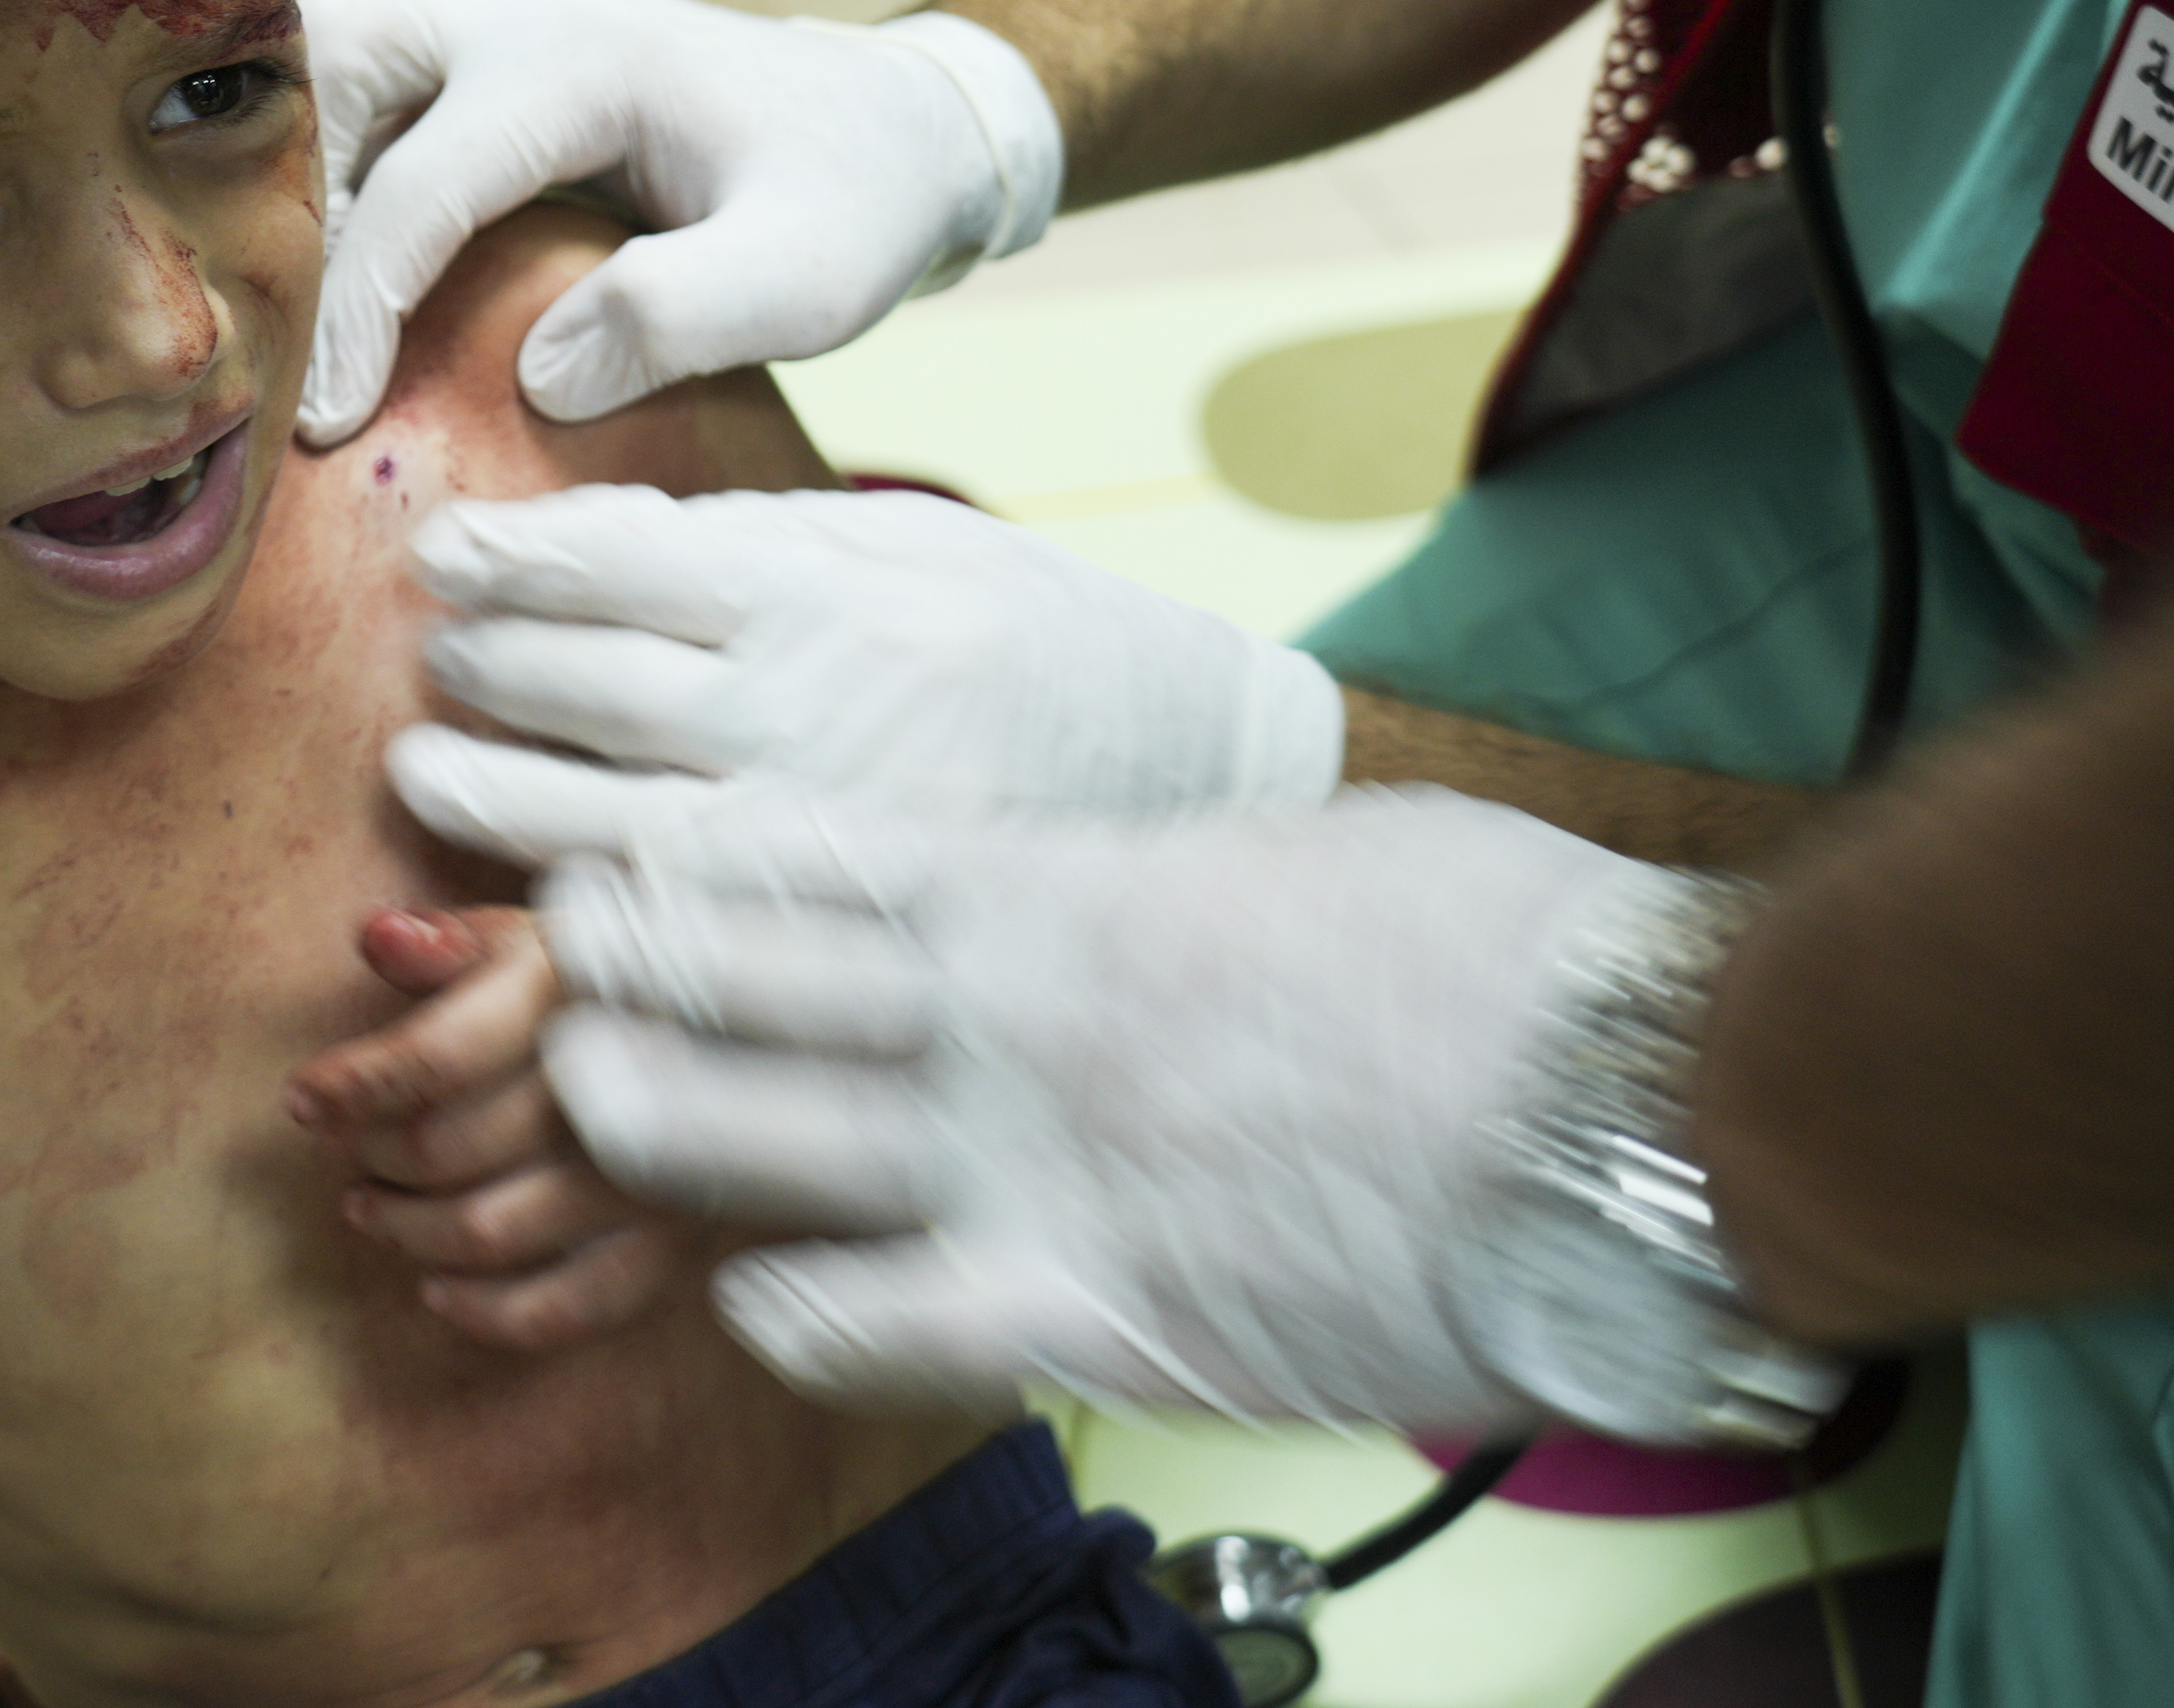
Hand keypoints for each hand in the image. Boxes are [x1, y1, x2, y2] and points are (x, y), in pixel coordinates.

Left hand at [285, 905, 706, 1345]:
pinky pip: (568, 1307)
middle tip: (345, 1150)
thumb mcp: (551, 932)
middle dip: (372, 1156)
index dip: (353, 1085)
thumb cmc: (630, 978)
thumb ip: (458, 939)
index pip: (437, 1055)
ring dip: (408, 1233)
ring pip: (490, 1232)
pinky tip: (437, 1292)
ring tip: (369, 1209)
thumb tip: (372, 940)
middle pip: (448, 1150)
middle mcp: (618, 1084)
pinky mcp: (677, 1243)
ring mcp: (652, 1172)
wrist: (773, 1038)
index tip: (302, 1100)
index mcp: (581, 991)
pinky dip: (488, 1313)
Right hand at [296, 0, 1059, 441]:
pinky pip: (367, 96)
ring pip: (328, 58)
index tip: (326, 427)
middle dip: (269, 184)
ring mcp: (498, 28)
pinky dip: (322, 171)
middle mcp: (521, 16)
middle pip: (328, 53)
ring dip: (283, 168)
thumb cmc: (859, 207)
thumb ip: (683, 319)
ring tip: (267, 306)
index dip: (361, 308)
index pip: (423, 182)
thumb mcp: (810, 281)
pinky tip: (309, 279)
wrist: (897, 130)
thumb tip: (539, 376)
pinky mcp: (489, 65)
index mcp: (584, 59)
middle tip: (252, 326)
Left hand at [392, 485, 1346, 843]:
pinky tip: (533, 879)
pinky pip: (681, 929)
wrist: (1192, 755)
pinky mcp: (844, 935)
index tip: (440, 556)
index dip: (510, 558)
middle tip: (431, 663)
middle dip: (487, 671)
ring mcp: (828, 838)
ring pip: (611, 823)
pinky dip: (586, 904)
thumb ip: (747, 541)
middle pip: (593, 691)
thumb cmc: (1026, 631)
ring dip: (497, 798)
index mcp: (829, 595)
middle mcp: (819, 715)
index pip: (617, 565)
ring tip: (423, 772)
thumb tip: (575, 542)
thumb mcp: (903, 540)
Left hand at [521, 784, 1695, 1432]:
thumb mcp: (1297, 863)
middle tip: (554, 965)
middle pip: (741, 981)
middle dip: (626, 969)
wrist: (1619, 1105)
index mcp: (1062, 891)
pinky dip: (794, 1312)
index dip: (695, 860)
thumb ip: (1168, 877)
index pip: (810, 858)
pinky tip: (758, 1303)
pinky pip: (878, 1320)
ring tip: (589, 1100)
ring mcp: (1033, 1165)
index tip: (617, 853)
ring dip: (655, 1118)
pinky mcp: (1092, 1308)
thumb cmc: (1492, 957)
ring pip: (759, 1138)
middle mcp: (1009, 1017)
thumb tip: (1129, 880)